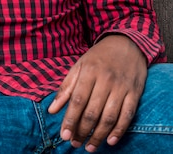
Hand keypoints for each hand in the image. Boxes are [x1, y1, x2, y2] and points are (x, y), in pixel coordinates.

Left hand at [48, 35, 146, 151]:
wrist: (126, 44)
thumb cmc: (98, 58)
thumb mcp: (78, 67)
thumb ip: (65, 88)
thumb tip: (52, 110)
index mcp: (88, 72)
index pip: (77, 100)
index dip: (70, 119)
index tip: (64, 135)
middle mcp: (105, 80)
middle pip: (92, 111)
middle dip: (82, 131)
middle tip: (75, 144)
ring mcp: (121, 87)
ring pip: (109, 116)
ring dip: (98, 135)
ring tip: (89, 147)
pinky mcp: (135, 93)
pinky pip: (127, 115)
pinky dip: (119, 130)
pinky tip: (110, 141)